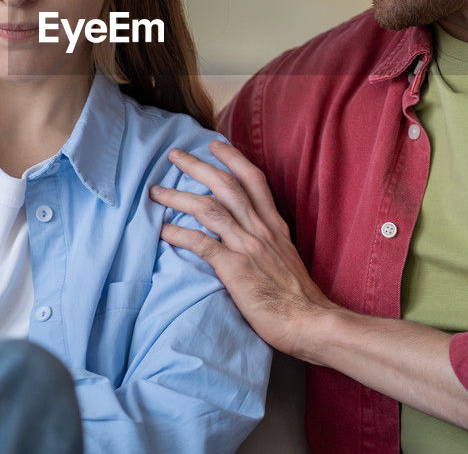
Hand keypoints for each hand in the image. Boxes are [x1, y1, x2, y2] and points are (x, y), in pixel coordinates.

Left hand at [150, 140, 339, 359]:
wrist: (311, 322)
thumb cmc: (298, 298)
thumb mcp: (287, 259)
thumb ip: (269, 243)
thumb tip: (251, 239)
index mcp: (275, 225)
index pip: (254, 180)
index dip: (233, 158)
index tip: (215, 145)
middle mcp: (260, 229)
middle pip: (226, 185)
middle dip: (198, 166)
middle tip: (175, 154)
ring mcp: (247, 247)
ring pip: (209, 209)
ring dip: (178, 197)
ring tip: (156, 192)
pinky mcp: (235, 268)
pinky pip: (202, 244)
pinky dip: (179, 234)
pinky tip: (162, 231)